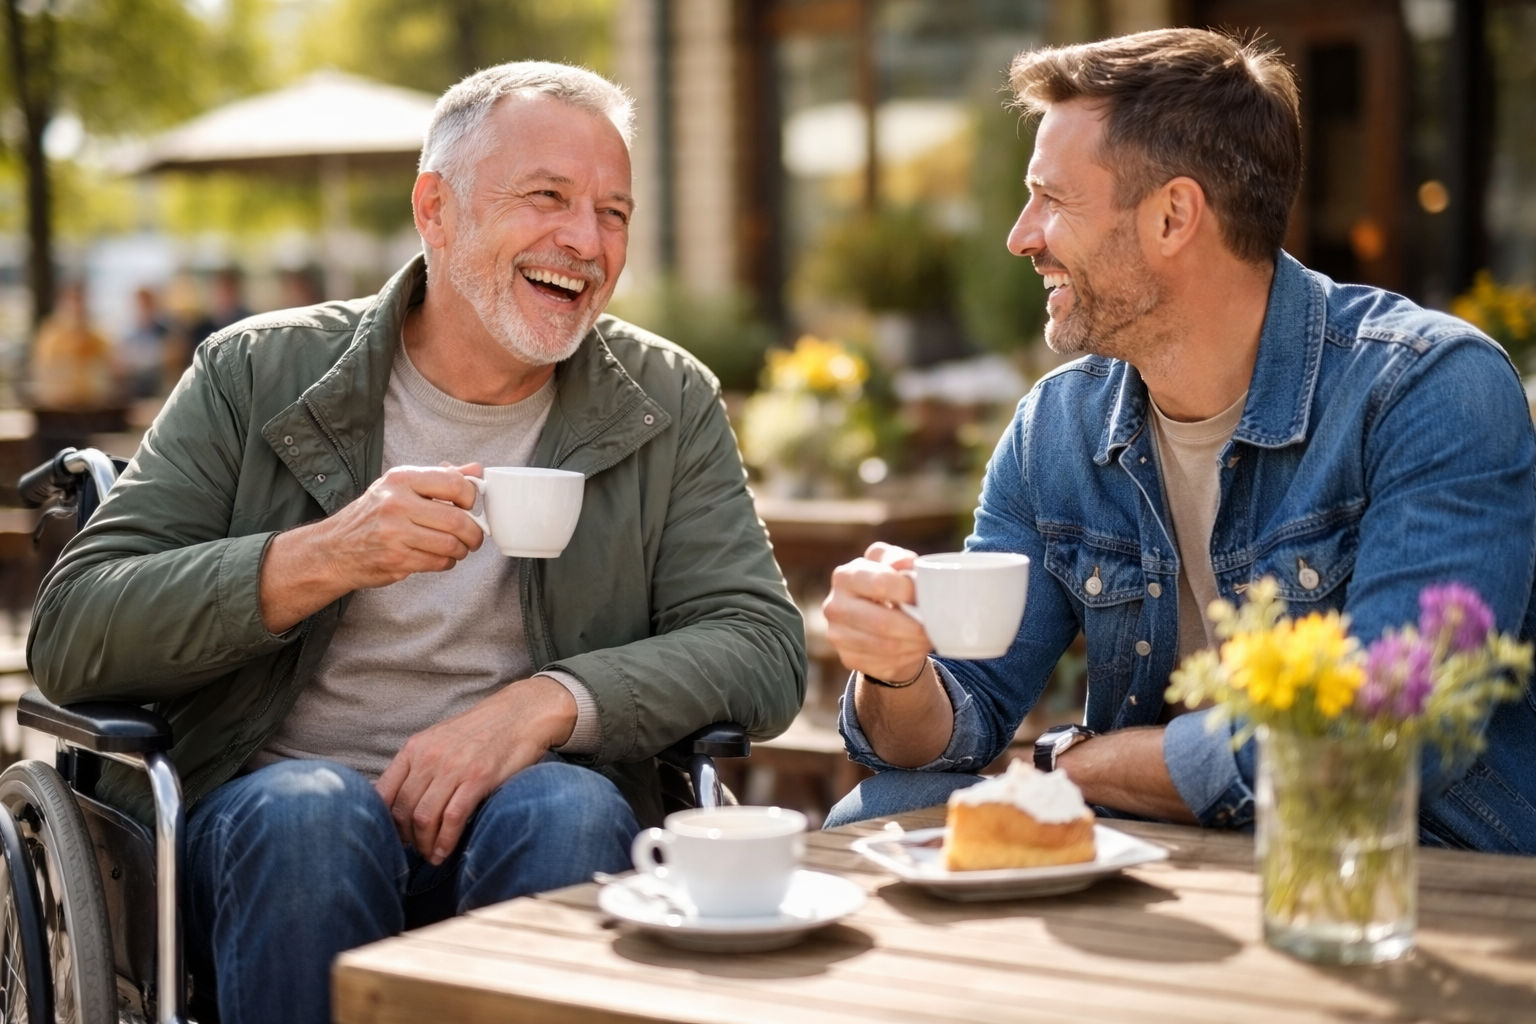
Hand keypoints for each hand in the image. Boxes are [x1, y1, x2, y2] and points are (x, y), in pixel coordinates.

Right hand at [259, 463, 485, 631]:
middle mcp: (397, 503)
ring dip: (462, 550)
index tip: (471, 506)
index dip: (471, 498)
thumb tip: (476, 470)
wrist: (334, 549)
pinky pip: (439, 562)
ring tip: (458, 548)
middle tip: (474, 536)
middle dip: (474, 532)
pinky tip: (440, 557)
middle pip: (456, 520)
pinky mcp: (396, 559)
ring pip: (451, 545)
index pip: (454, 484)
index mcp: (401, 479)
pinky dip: (447, 562)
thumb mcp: (400, 486)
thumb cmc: (372, 515)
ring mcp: (395, 533)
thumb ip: (440, 478)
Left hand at [375, 677, 578, 862]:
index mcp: (415, 748)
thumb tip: (399, 801)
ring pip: (424, 818)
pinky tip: (445, 851)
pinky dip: (445, 841)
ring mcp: (454, 767)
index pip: (383, 793)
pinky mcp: (478, 778)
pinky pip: (452, 818)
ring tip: (431, 855)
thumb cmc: (480, 731)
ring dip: (424, 844)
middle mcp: (429, 757)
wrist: (521, 713)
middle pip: (402, 810)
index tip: (394, 835)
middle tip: (416, 850)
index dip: (384, 822)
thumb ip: (418, 765)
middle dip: (406, 838)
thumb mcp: (439, 740)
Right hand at [821, 542, 931, 683]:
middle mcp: (834, 606)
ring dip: (914, 643)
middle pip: (882, 622)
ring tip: (929, 636)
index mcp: (845, 576)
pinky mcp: (848, 658)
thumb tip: (906, 563)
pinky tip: (916, 648)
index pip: (880, 584)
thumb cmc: (888, 586)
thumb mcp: (892, 565)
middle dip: (915, 626)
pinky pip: (884, 663)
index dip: (910, 591)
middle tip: (935, 624)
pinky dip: (907, 657)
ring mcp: (837, 635)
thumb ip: (898, 559)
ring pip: (886, 646)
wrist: (876, 620)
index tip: (929, 595)